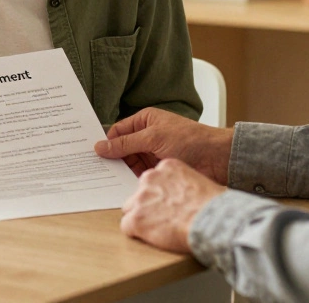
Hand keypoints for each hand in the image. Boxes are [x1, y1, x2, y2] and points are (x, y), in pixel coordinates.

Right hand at [95, 108, 234, 183]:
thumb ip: (125, 143)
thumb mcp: (152, 137)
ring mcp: (153, 153)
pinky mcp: (159, 169)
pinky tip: (122, 187)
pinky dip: (132, 179)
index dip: (106, 142)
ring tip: (104, 181)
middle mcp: (147, 136)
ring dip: (121, 171)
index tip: (92, 155)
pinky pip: (140, 174)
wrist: (217, 158)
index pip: (117, 131)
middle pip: (121, 148)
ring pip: (130, 163)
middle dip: (111, 158)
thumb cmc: (189, 139)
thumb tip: (100, 146)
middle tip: (93, 171)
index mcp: (145, 120)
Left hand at [120, 159, 224, 252]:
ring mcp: (141, 198)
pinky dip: (137, 233)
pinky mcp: (136, 219)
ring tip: (158, 229)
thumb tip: (186, 195)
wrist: (212, 220)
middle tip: (163, 217)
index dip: (160, 194)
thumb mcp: (200, 182)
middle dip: (147, 205)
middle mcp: (150, 178)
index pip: (153, 179)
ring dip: (141, 218)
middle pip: (139, 193)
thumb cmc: (214, 205)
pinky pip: (126, 226)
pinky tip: (152, 237)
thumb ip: (184, 184)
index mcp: (167, 166)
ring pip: (130, 209)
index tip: (167, 203)